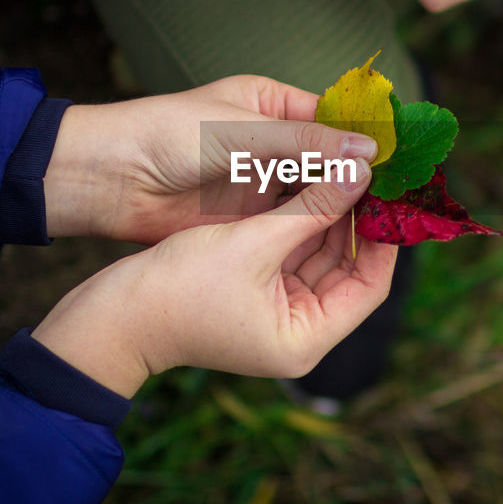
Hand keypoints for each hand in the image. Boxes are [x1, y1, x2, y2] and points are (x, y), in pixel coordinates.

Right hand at [31, 161, 396, 396]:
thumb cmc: (178, 288)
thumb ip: (312, 207)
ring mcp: (276, 312)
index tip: (391, 191)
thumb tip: (362, 171)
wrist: (111, 313)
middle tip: (372, 168)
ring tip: (347, 165)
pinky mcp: (254, 292)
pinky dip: (302, 218)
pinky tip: (313, 179)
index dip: (383, 236)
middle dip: (356, 217)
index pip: (369, 284)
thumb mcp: (254, 241)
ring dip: (330, 211)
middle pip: (347, 266)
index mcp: (307, 338)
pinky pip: (292, 251)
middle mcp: (299, 330)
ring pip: (319, 253)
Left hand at [43, 75, 378, 244]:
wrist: (106, 180)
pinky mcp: (248, 221)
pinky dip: (317, 234)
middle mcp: (273, 144)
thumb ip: (305, 145)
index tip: (404, 162)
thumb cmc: (165, 136)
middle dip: (361, 182)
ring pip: (316, 198)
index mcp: (273, 105)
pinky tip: (344, 247)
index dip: (368, 141)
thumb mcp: (240, 134)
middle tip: (401, 204)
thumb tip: (370, 153)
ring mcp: (261, 185)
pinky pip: (294, 226)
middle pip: (332, 163)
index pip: (336, 120)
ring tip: (382, 227)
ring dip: (343, 211)